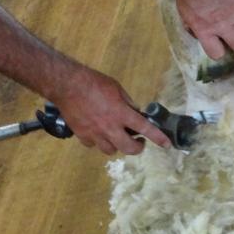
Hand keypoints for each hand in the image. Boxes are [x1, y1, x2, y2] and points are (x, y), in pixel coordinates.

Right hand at [54, 66, 172, 154]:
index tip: (167, 145)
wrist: (66, 85)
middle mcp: (110, 127)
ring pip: (111, 151)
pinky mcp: (82, 135)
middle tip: (138, 141)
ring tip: (116, 136)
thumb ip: (127, 102)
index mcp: (121, 113)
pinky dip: (98, 141)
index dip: (158, 138)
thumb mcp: (116, 88)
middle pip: (129, 149)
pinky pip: (93, 145)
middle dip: (137, 147)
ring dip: (117, 145)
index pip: (145, 128)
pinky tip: (97, 133)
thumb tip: (134, 112)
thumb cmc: (93, 82)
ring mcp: (95, 134)